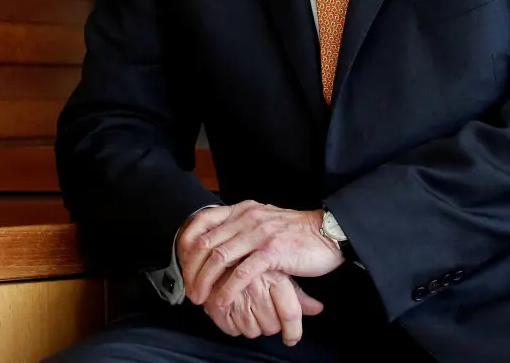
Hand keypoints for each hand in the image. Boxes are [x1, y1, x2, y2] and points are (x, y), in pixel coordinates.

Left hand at [178, 201, 343, 308]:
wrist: (327, 233)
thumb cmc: (296, 232)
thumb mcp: (264, 221)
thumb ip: (243, 227)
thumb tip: (219, 243)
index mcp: (243, 209)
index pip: (203, 220)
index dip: (187, 244)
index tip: (182, 265)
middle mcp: (247, 217)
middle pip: (207, 243)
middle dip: (193, 269)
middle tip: (190, 290)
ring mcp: (259, 233)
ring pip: (220, 258)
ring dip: (206, 281)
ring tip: (201, 299)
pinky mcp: (272, 251)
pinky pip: (242, 272)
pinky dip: (228, 289)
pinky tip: (223, 301)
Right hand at [202, 265, 323, 345]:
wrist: (220, 249)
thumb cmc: (253, 262)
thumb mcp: (279, 272)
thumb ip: (298, 294)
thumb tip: (318, 308)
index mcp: (275, 276)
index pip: (290, 313)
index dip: (293, 331)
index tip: (291, 338)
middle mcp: (256, 284)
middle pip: (272, 326)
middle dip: (269, 324)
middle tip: (263, 313)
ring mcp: (235, 294)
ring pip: (253, 330)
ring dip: (252, 326)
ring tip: (247, 309)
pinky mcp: (216, 302)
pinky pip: (232, 330)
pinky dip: (233, 326)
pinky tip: (234, 312)